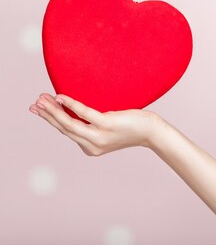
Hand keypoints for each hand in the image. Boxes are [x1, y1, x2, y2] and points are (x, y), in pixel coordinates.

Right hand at [29, 93, 161, 155]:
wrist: (152, 132)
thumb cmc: (132, 126)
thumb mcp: (108, 127)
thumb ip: (93, 123)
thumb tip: (78, 109)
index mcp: (90, 146)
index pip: (65, 131)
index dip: (50, 120)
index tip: (37, 109)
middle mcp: (92, 144)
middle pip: (63, 128)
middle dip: (47, 114)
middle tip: (34, 102)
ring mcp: (99, 136)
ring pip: (69, 123)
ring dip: (53, 110)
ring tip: (42, 99)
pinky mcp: (107, 125)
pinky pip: (85, 114)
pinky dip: (71, 105)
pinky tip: (61, 97)